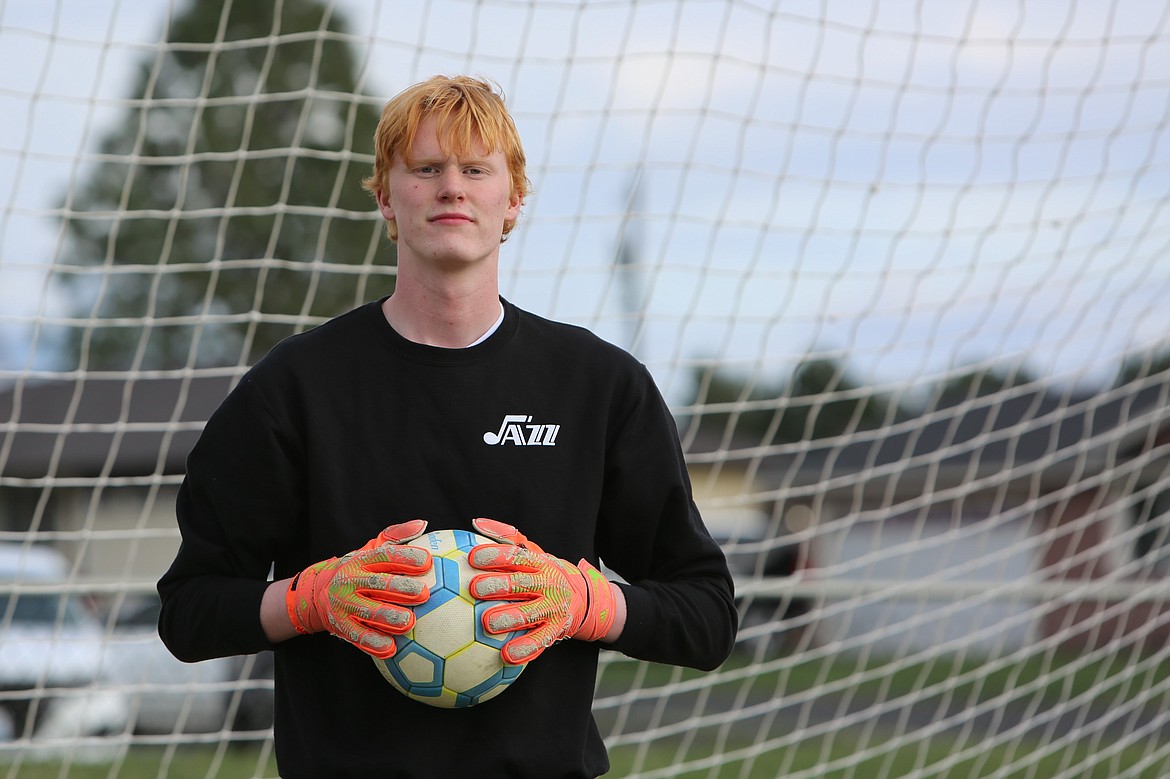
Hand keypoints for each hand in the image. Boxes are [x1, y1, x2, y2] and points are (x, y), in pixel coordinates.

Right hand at [286, 519, 431, 658]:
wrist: (318, 594)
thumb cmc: (359, 571)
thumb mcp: (372, 549)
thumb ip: (396, 536)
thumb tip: (422, 524)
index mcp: (361, 561)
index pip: (385, 556)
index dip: (405, 558)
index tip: (427, 562)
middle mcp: (351, 581)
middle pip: (377, 583)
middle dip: (401, 588)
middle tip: (423, 594)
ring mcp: (344, 604)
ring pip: (368, 611)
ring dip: (389, 617)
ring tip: (409, 621)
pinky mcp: (341, 626)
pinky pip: (358, 636)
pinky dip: (374, 643)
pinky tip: (391, 648)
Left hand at [468, 517, 615, 664]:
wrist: (586, 599)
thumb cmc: (546, 573)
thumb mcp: (533, 552)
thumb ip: (506, 537)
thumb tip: (475, 521)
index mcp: (539, 563)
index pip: (516, 556)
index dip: (495, 555)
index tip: (473, 557)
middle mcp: (546, 584)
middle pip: (520, 584)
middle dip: (497, 585)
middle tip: (474, 589)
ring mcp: (552, 608)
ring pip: (529, 614)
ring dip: (508, 618)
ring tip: (488, 623)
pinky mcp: (555, 630)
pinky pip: (539, 641)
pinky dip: (524, 648)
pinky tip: (506, 655)